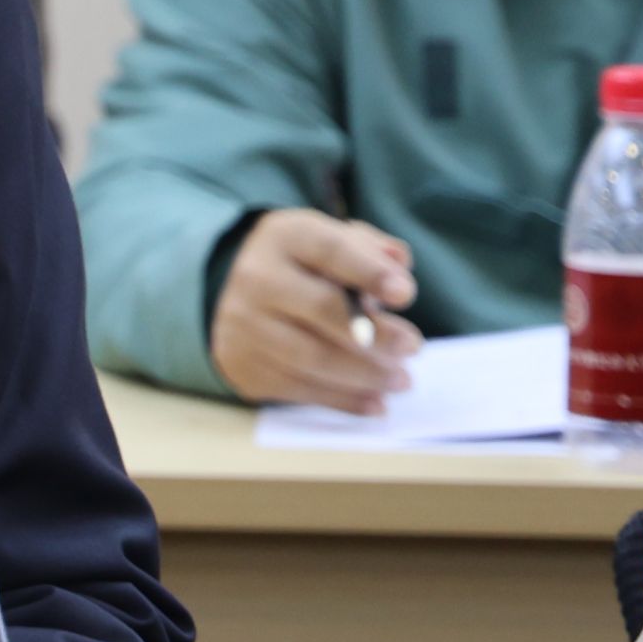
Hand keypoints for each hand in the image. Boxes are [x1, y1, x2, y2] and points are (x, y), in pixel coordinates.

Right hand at [210, 208, 421, 412]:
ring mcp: (245, 326)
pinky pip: (300, 390)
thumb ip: (368, 248)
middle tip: (413, 347)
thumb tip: (399, 263)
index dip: (370, 272)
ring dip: (366, 375)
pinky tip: (376, 403)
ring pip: (313, 358)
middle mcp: (257, 278)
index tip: (405, 294)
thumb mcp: (328, 241)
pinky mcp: (243, 366)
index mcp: (285, 238)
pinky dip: (345, 401)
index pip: (330, 251)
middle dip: (376, 334)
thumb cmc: (300, 265)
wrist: (229, 294)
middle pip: (322, 309)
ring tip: (402, 379)